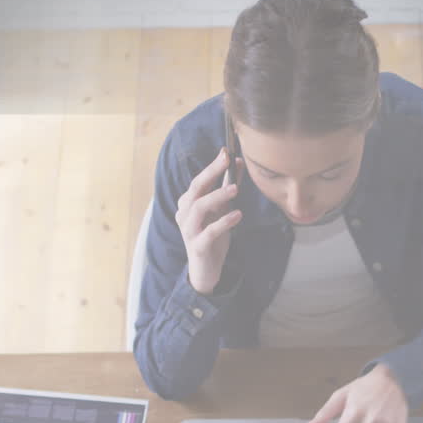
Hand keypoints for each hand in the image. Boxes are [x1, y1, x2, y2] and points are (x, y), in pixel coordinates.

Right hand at [176, 148, 242, 294]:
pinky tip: (238, 214)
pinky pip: (208, 232)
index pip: (200, 180)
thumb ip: (227, 188)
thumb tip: (238, 163)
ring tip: (236, 189)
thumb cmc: (212, 237)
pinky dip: (223, 222)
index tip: (227, 152)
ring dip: (217, 196)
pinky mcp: (198, 247)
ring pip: (198, 208)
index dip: (213, 166)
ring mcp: (189, 231)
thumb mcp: (221, 210)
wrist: (206, 270)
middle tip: (228, 160)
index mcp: (188, 204)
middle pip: (196, 189)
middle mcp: (184, 214)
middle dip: (211, 172)